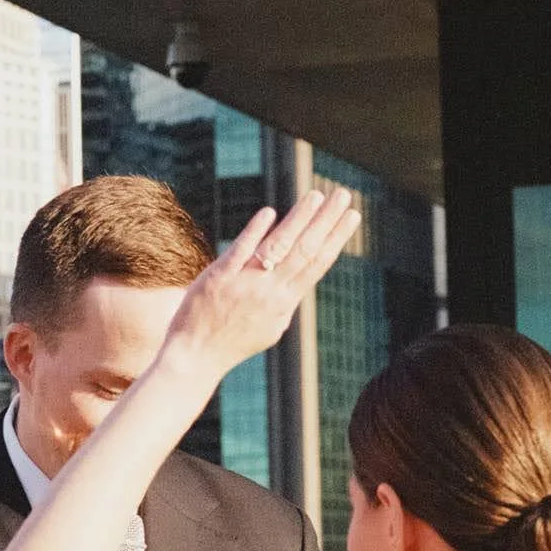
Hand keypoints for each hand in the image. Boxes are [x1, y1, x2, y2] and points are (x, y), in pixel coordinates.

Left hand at [162, 189, 361, 381]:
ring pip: (279, 247)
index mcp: (284, 301)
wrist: (197, 356)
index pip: (317, 263)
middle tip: (343, 194)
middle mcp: (270, 291)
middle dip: (327, 220)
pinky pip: (240, 252)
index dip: (336, 238)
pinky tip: (270, 213)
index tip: (353, 216)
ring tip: (316, 195)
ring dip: (299, 220)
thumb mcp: (269, 328)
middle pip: (305, 250)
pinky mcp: (219, 278)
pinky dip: (256, 232)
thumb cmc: (233, 341)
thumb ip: (284, 302)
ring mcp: (245, 283)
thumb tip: (299, 282)